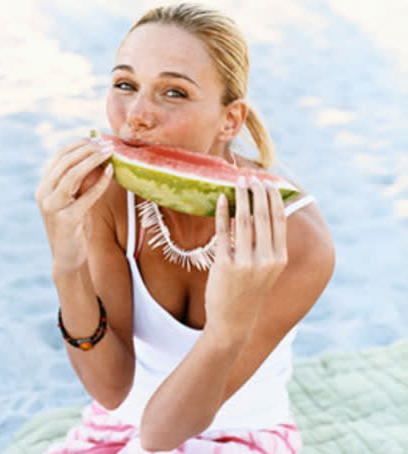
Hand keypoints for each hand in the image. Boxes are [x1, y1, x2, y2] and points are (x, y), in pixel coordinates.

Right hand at [34, 136, 113, 271]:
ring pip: (72, 175)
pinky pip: (86, 196)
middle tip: (107, 143)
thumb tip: (98, 155)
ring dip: (93, 160)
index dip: (78, 144)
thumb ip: (80, 181)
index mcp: (43, 186)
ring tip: (109, 152)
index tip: (97, 138)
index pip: (59, 156)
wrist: (67, 257)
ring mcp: (52, 207)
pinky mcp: (66, 220)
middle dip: (88, 149)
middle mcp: (43, 194)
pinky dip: (100, 183)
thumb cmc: (74, 227)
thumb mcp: (74, 199)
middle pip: (65, 162)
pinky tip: (111, 172)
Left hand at [204, 176, 287, 342]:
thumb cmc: (249, 292)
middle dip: (257, 193)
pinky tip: (220, 199)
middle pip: (263, 216)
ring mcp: (246, 263)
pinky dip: (221, 213)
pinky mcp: (225, 265)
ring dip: (240, 197)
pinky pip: (223, 232)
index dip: (273, 198)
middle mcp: (266, 260)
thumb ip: (267, 246)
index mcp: (279, 258)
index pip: (279, 220)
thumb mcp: (266, 271)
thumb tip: (260, 214)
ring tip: (237, 182)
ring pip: (244, 221)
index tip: (268, 182)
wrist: (233, 321)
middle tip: (251, 177)